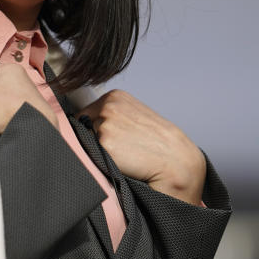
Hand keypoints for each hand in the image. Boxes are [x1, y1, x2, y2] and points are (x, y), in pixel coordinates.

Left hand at [81, 89, 205, 205]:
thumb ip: (113, 114)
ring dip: (97, 150)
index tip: (115, 138)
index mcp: (115, 96)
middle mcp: (107, 105)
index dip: (95, 129)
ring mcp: (105, 123)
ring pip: (86, 141)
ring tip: (124, 154)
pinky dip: (101, 160)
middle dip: (94, 138)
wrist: (176, 161)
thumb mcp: (135, 116)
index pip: (86, 113)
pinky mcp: (105, 143)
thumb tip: (86, 121)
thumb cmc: (158, 142)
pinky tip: (122, 161)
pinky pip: (92, 154)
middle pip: (83, 126)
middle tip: (123, 147)